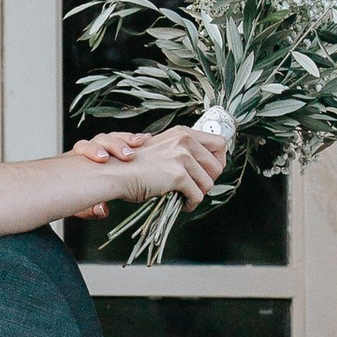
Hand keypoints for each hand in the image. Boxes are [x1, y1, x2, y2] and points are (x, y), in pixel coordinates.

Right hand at [69, 122, 229, 215]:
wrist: (116, 173)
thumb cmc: (136, 166)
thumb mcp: (164, 150)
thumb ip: (183, 152)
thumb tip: (204, 166)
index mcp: (183, 133)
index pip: (219, 143)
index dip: (218, 160)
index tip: (209, 172)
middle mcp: (185, 141)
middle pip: (218, 165)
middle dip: (209, 181)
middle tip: (197, 188)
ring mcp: (182, 157)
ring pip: (208, 183)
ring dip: (199, 194)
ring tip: (186, 196)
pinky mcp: (178, 174)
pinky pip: (197, 195)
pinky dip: (191, 203)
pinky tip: (182, 203)